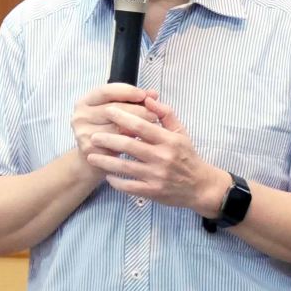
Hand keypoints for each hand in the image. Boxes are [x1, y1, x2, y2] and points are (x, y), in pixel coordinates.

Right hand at [69, 84, 151, 173]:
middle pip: (113, 109)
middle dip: (137, 111)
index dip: (127, 91)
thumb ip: (134, 101)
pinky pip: (115, 144)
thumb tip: (153, 94)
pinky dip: (130, 143)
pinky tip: (142, 143)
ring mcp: (83, 133)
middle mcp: (79, 116)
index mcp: (84, 102)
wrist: (93, 161)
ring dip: (136, 128)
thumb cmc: (107, 131)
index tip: (144, 94)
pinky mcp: (90, 149)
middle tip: (154, 115)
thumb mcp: (118, 112)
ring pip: (116, 127)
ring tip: (152, 129)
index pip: (106, 91)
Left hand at [84, 92, 229, 213]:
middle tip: (93, 136)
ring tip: (91, 156)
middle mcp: (162, 157)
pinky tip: (107, 176)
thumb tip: (147, 98)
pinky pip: (130, 186)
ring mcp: (156, 176)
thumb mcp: (180, 132)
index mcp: (168, 140)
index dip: (123, 118)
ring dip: (106, 161)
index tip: (108, 111)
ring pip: (126, 167)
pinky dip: (116, 182)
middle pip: (130, 145)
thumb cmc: (187, 156)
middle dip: (108, 139)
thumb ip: (165, 114)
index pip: (142, 126)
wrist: (200, 186)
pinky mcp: (153, 192)